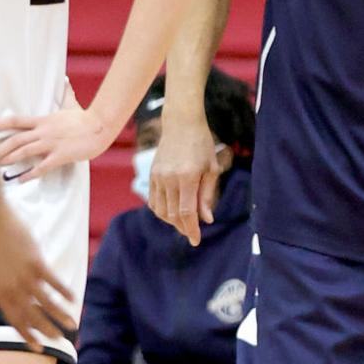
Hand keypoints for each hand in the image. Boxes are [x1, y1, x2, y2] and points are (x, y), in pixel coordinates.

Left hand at [0, 103, 112, 180]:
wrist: (100, 126)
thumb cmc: (86, 118)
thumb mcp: (72, 104)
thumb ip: (65, 94)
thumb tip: (65, 80)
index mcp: (42, 120)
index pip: (15, 120)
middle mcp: (43, 131)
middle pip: (15, 138)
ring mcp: (51, 143)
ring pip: (25, 151)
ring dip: (10, 158)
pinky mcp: (60, 155)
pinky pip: (42, 166)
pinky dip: (30, 173)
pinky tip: (21, 179)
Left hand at [0, 204, 74, 350]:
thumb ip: (3, 288)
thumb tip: (16, 299)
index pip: (15, 320)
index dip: (27, 336)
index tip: (38, 348)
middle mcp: (12, 288)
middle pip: (32, 316)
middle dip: (47, 330)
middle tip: (60, 341)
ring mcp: (25, 276)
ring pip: (46, 302)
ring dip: (60, 315)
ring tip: (72, 325)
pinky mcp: (36, 263)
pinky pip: (54, 282)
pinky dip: (64, 292)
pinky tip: (74, 299)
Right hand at [149, 117, 220, 246]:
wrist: (181, 123)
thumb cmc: (201, 144)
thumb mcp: (211, 168)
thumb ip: (207, 195)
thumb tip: (207, 219)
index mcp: (186, 177)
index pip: (187, 212)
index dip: (191, 229)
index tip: (196, 241)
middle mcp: (169, 178)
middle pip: (173, 214)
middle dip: (183, 228)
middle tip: (192, 234)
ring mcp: (158, 177)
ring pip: (161, 210)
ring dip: (172, 221)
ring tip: (184, 223)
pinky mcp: (152, 175)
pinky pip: (153, 201)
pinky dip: (161, 211)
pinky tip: (172, 213)